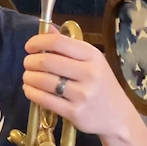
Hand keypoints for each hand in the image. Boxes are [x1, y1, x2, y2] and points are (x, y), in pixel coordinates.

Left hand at [22, 25, 137, 137]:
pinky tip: (30, 89)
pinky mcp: (74, 112)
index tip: (29, 47)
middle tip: (27, 64)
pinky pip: (44, 99)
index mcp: (92, 55)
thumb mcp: (91, 60)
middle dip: (30, 61)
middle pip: (47, 61)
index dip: (38, 42)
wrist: (119, 116)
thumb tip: (46, 29)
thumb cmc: (101, 83)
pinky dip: (31, 92)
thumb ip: (68, 45)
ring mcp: (82, 94)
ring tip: (28, 77)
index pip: (58, 42)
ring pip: (43, 81)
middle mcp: (89, 73)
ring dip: (28, 77)